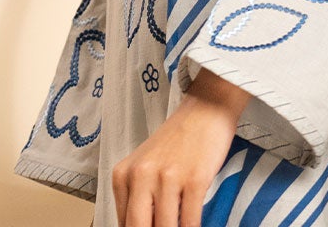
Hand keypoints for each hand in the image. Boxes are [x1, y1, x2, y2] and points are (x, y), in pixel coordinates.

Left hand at [112, 69, 246, 226]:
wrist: (204, 112)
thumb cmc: (176, 141)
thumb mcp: (145, 166)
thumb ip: (138, 197)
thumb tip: (139, 226)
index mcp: (123, 175)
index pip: (123, 222)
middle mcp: (141, 175)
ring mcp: (167, 177)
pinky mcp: (194, 179)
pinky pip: (190, 220)